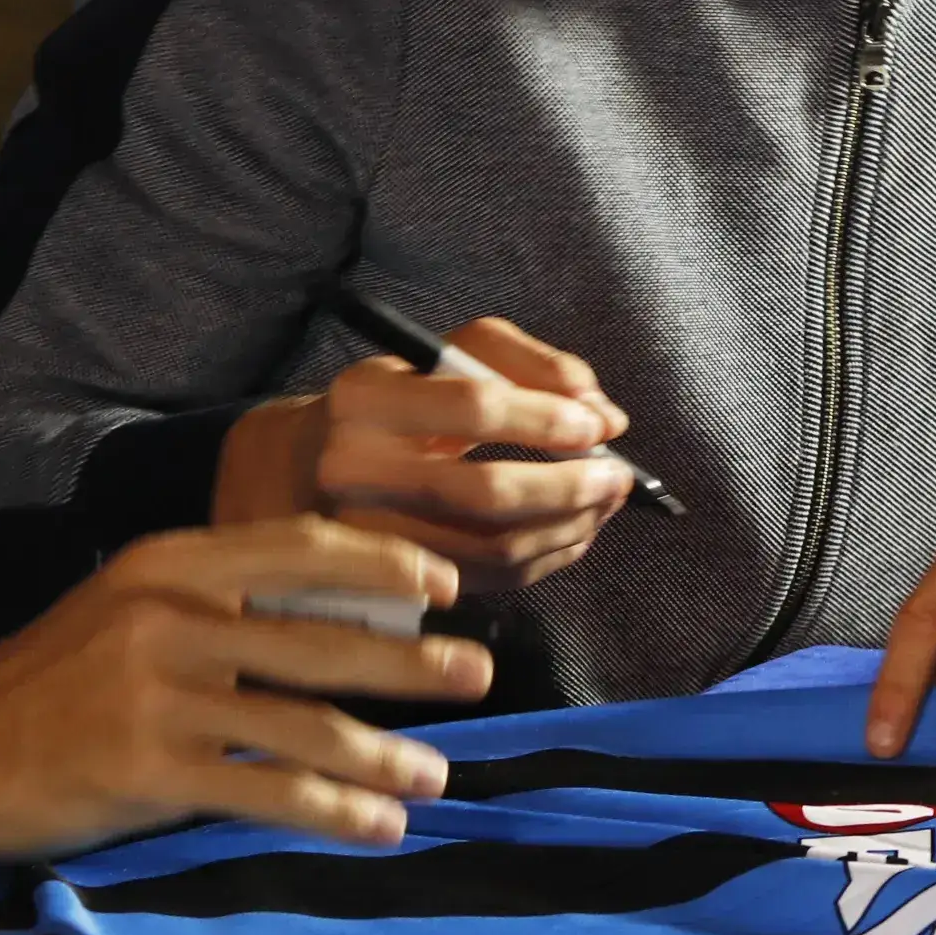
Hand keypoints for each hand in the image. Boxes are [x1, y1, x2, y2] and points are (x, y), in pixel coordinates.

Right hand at [0, 518, 488, 865]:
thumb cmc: (44, 686)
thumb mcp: (124, 610)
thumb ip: (213, 603)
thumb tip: (332, 617)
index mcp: (170, 563)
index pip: (302, 545)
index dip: (385, 561)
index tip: (447, 583)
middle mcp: (170, 616)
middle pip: (322, 636)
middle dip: (412, 660)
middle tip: (480, 675)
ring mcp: (158, 694)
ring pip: (304, 723)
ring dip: (384, 754)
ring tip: (438, 776)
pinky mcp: (147, 771)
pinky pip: (266, 791)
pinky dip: (334, 811)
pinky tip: (378, 828)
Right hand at [216, 318, 630, 584]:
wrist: (318, 462)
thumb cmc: (406, 396)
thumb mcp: (455, 353)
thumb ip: (533, 365)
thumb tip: (605, 417)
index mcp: (364, 396)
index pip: (474, 406)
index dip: (547, 419)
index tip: (598, 426)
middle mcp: (352, 469)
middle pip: (485, 492)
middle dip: (569, 486)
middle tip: (618, 476)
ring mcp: (366, 536)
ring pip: (492, 546)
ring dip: (569, 526)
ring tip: (606, 501)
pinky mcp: (393, 581)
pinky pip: (488, 579)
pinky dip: (547, 557)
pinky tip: (574, 531)